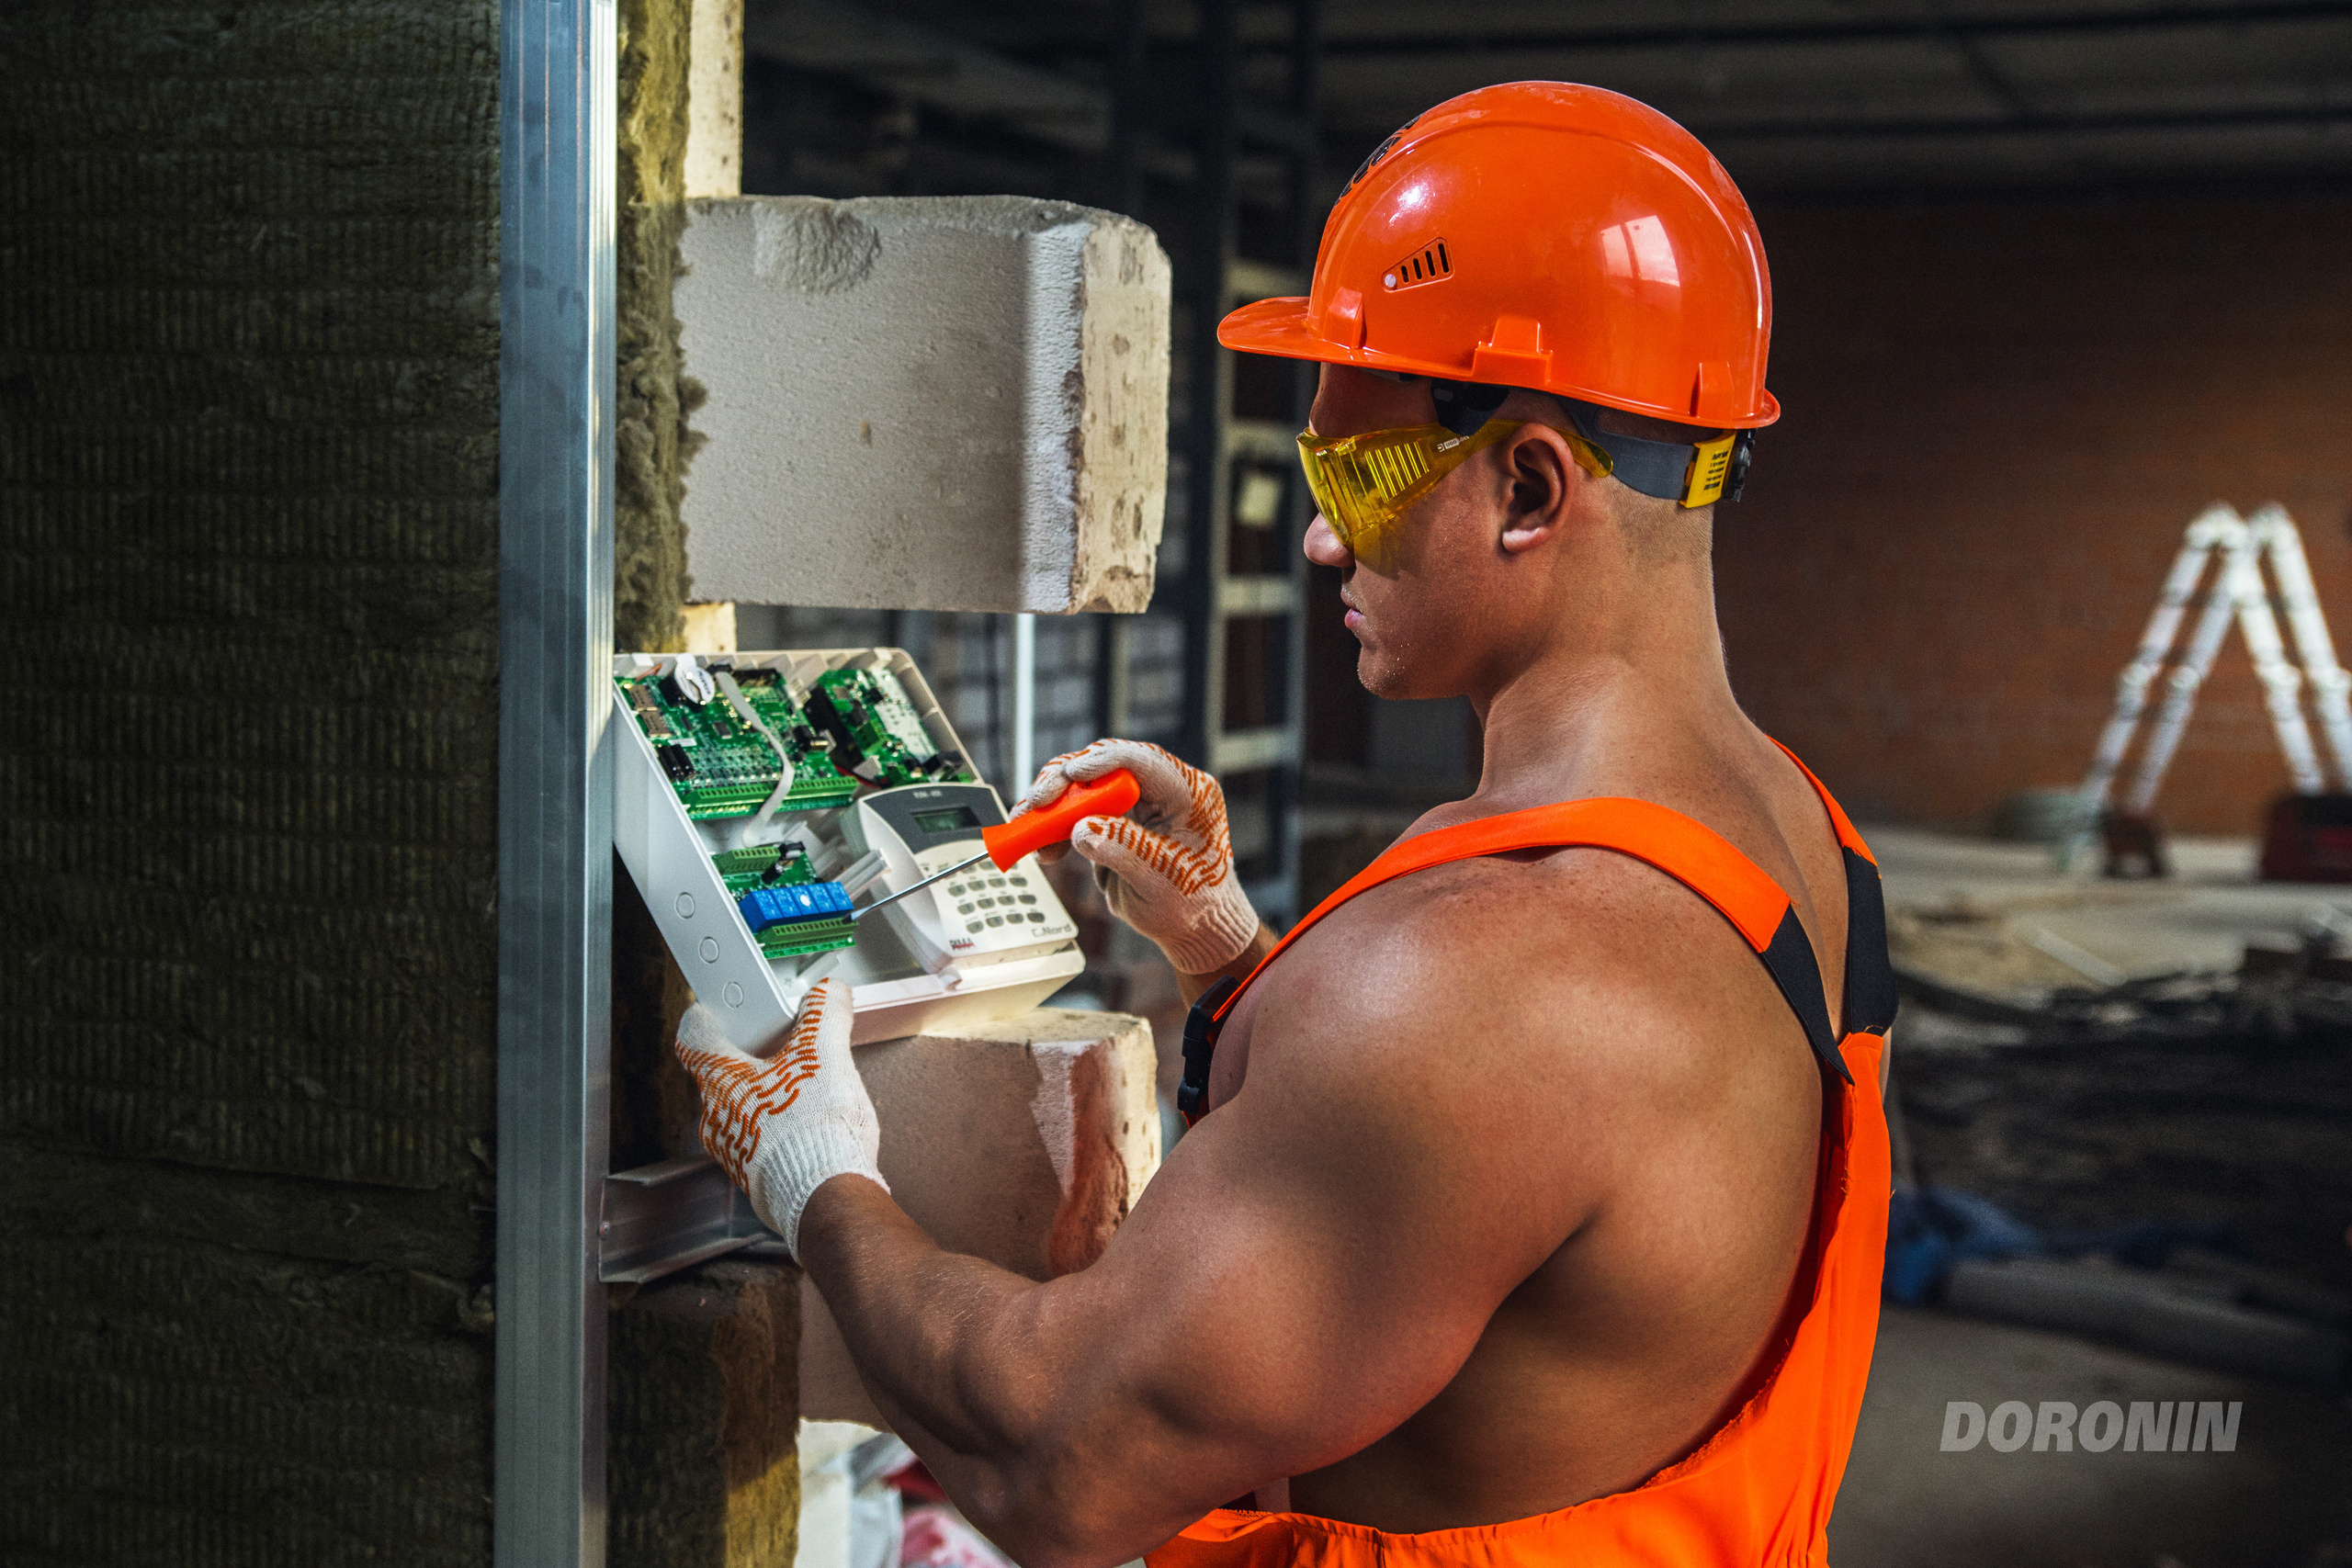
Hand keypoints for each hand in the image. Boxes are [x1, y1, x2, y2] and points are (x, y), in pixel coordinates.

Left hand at [673, 977, 885, 1253]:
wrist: (827, 1199)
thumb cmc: (812, 1133)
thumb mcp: (825, 1055)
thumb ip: (824, 1015)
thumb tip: (828, 994)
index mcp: (721, 1082)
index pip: (694, 1039)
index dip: (703, 1019)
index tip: (709, 1010)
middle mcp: (717, 1118)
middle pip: (721, 1075)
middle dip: (749, 1057)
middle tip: (778, 1043)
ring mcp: (734, 1151)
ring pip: (740, 1110)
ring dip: (765, 1095)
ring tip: (803, 1087)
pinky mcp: (756, 1176)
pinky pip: (758, 1140)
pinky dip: (778, 1127)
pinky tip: (810, 1125)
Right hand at [1016, 739, 1258, 973]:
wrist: (1193, 929)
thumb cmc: (1193, 902)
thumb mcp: (1161, 877)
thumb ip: (1123, 849)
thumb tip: (1082, 830)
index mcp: (1186, 792)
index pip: (1140, 761)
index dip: (1101, 763)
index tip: (1070, 774)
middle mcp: (1158, 789)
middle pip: (1103, 767)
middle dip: (1063, 782)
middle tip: (1036, 803)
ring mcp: (1134, 804)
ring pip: (1084, 787)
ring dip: (1051, 806)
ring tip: (1025, 825)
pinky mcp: (1114, 821)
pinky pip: (1077, 813)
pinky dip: (1054, 827)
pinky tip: (1040, 847)